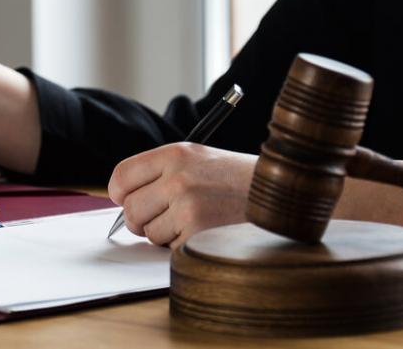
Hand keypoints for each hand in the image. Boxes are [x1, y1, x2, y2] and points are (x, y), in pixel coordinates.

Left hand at [108, 143, 256, 247]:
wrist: (282, 195)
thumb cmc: (237, 181)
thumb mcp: (199, 160)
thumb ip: (161, 174)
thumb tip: (122, 201)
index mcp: (175, 153)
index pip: (121, 176)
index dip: (120, 194)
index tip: (127, 201)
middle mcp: (178, 177)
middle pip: (131, 210)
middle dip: (142, 220)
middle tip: (164, 218)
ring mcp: (188, 206)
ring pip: (150, 233)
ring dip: (167, 234)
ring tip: (196, 219)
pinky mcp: (198, 233)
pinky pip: (171, 248)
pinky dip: (185, 245)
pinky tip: (208, 230)